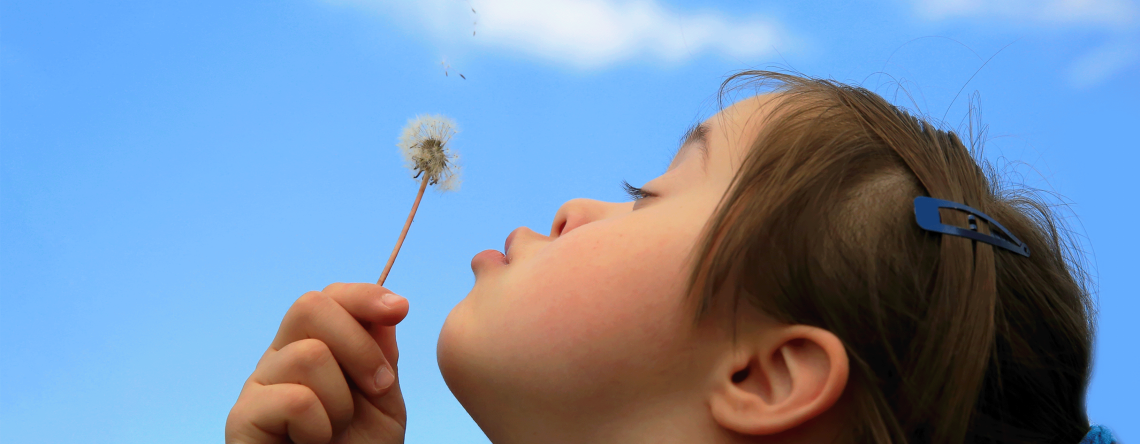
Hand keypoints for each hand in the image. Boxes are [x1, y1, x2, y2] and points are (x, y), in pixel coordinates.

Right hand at [226, 283, 409, 443]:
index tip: (402, 309)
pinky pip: (295, 399)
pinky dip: (320, 427)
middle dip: (359, 344)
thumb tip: (383, 311)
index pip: (329, 298)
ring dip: (342, 401)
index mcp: (313, 348)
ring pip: (309, 355)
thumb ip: (381, 356)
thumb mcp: (383, 403)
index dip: (364, 296)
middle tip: (378, 388)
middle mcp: (279, 359)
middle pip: (310, 306)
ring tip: (337, 432)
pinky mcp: (242, 419)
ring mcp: (258, 387)